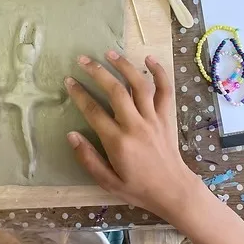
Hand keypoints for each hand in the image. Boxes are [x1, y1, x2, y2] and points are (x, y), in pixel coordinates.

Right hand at [65, 52, 197, 215]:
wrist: (173, 191)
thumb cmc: (138, 187)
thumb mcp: (108, 182)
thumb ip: (88, 159)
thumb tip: (71, 135)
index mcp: (119, 142)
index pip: (94, 112)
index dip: (79, 94)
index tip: (69, 80)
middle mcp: (136, 125)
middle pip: (115, 91)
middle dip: (97, 72)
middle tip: (83, 59)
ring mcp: (154, 118)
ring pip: (140, 85)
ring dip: (124, 66)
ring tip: (110, 53)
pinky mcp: (167, 116)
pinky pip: (165, 90)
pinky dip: (159, 72)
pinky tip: (149, 58)